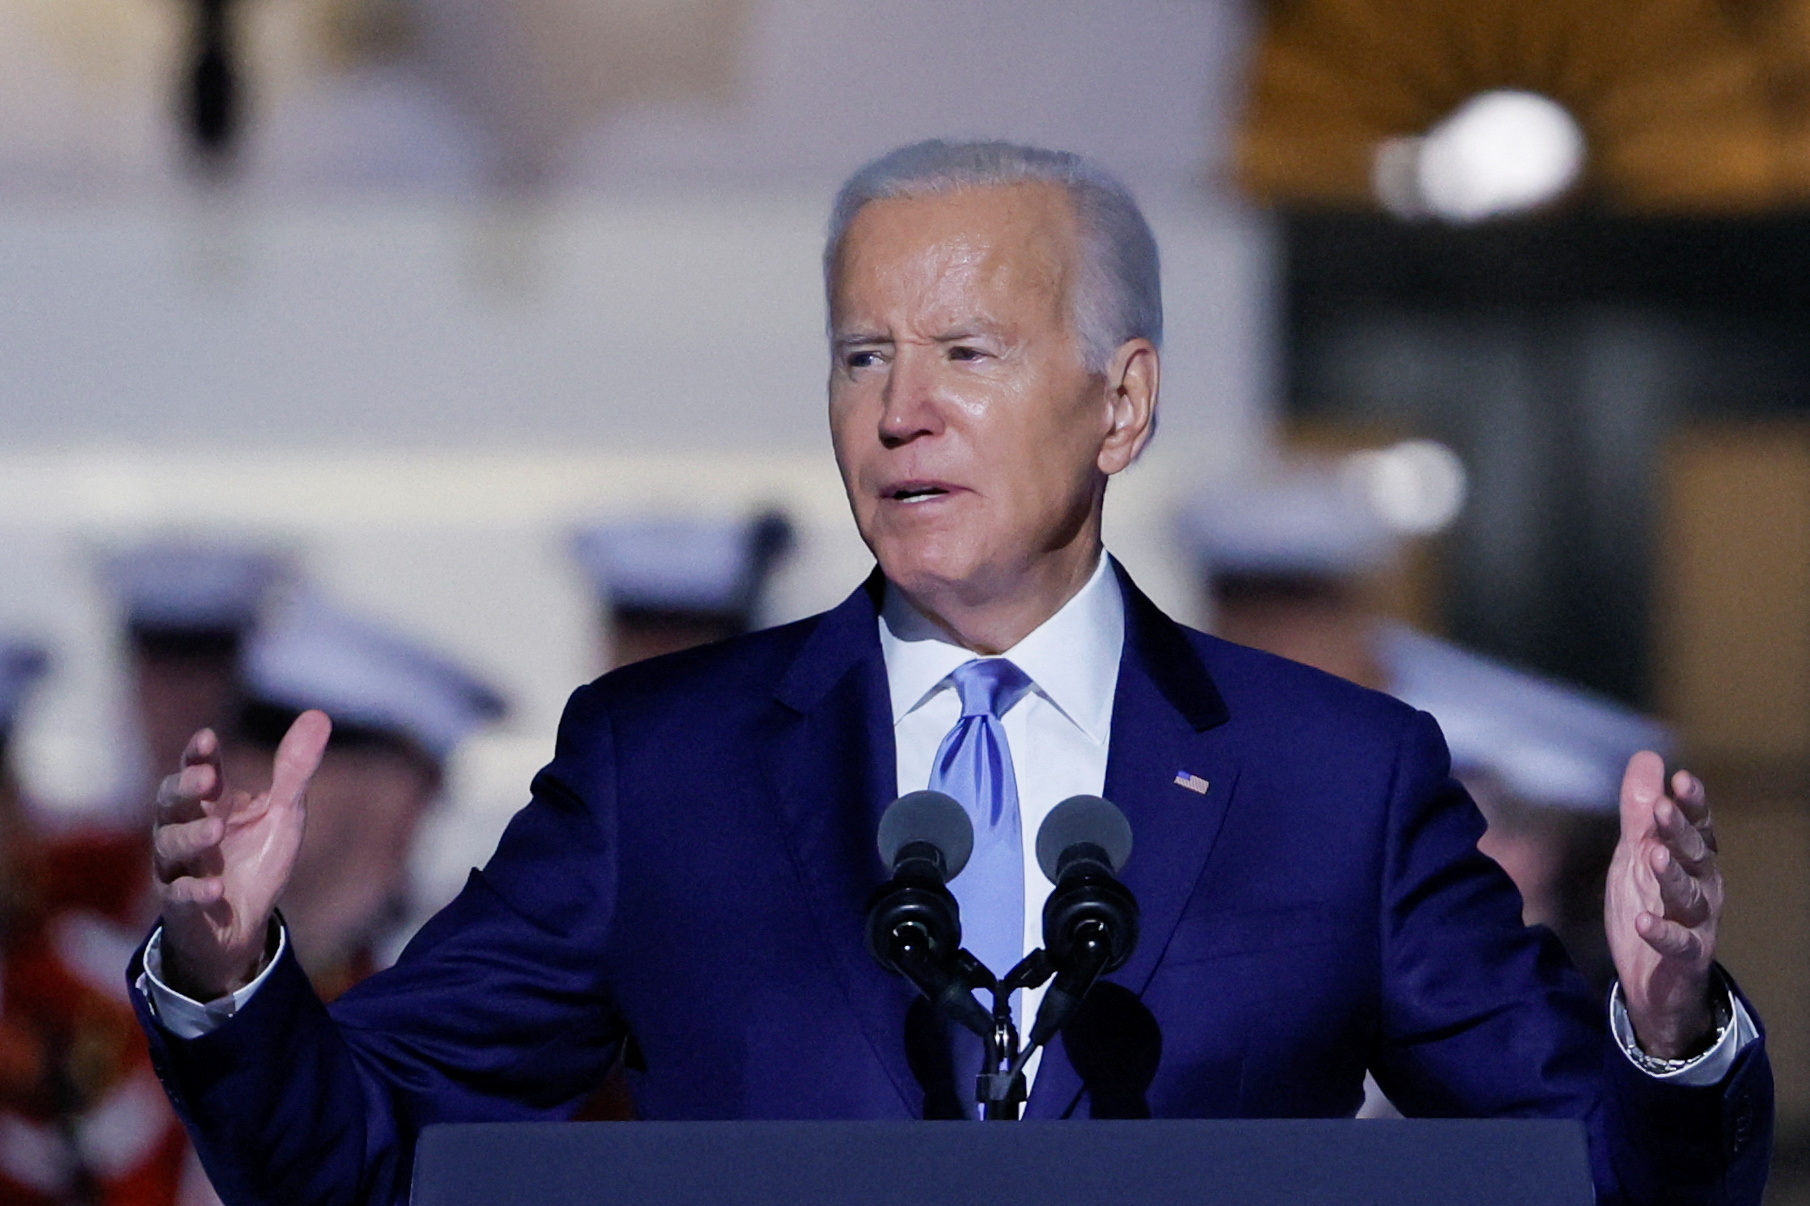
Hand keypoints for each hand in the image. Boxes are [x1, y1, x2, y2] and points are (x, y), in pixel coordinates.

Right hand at [152, 712, 330, 1000]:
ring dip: (191, 837)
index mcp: (210, 804)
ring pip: (170, 847)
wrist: (244, 926)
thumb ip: (295, 769)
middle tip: (206, 779)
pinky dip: (194, 891)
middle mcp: (184, 830)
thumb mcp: (283, 813)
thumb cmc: (257, 859)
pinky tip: (213, 888)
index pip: (196, 771)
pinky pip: (180, 897)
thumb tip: (319, 715)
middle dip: (183, 789)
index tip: (207, 738)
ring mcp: (179, 869)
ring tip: (215, 831)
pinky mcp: (182, 907)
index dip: (198, 755)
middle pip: (169, 804)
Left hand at [1605, 751, 1722, 1058]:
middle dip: (1680, 830)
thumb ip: (1640, 811)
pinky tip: (1643, 921)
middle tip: (1663, 807)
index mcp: (1692, 860)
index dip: (1692, 804)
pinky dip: (1661, 932)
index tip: (1682, 778)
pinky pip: (1678, 944)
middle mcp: (1702, 887)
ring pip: (1689, 896)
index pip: (1696, 826)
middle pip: (1695, 855)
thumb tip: (1648, 758)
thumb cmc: (1650, 904)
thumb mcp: (1637, 854)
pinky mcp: (1685, 957)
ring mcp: (1697, 923)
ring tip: (1653, 855)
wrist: (1652, 980)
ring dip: (1672, 875)